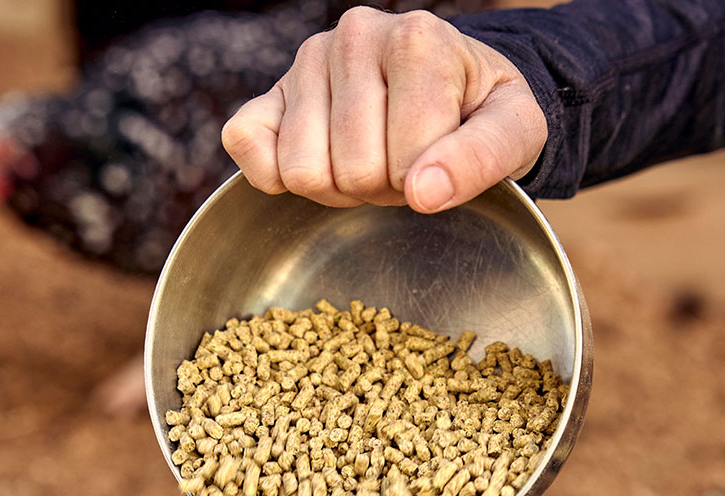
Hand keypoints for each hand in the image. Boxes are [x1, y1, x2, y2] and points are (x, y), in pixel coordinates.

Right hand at [221, 7, 546, 211]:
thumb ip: (482, 159)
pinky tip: (316, 159)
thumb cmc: (478, 111)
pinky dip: (276, 176)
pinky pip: (246, 146)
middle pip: (354, 170)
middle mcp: (355, 36)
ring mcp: (305, 61)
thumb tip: (424, 193)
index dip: (425, 184)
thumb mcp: (515, 133)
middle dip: (381, 189)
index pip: (408, 163)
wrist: (446, 84)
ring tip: (366, 159)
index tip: (438, 162)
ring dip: (337, 189)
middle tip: (400, 165)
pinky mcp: (268, 92)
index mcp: (417, 40)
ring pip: (302, 171)